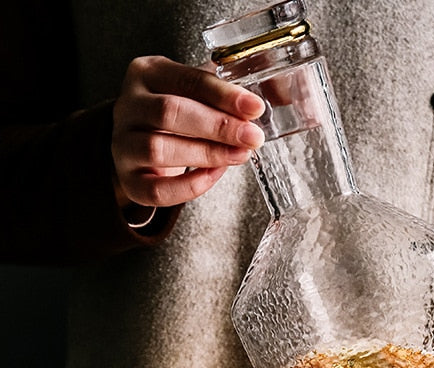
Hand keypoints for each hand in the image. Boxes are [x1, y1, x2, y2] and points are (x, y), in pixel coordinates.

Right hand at [111, 55, 265, 208]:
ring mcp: (123, 145)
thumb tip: (272, 96)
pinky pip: (158, 189)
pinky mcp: (129, 181)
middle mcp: (128, 106)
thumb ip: (226, 93)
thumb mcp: (196, 93)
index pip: (186, 79)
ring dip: (206, 154)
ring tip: (239, 155)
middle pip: (169, 112)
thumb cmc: (177, 118)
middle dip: (217, 126)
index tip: (255, 108)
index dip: (223, 95)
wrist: (142, 149)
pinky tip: (214, 174)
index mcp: (147, 74)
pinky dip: (191, 186)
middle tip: (252, 137)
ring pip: (159, 149)